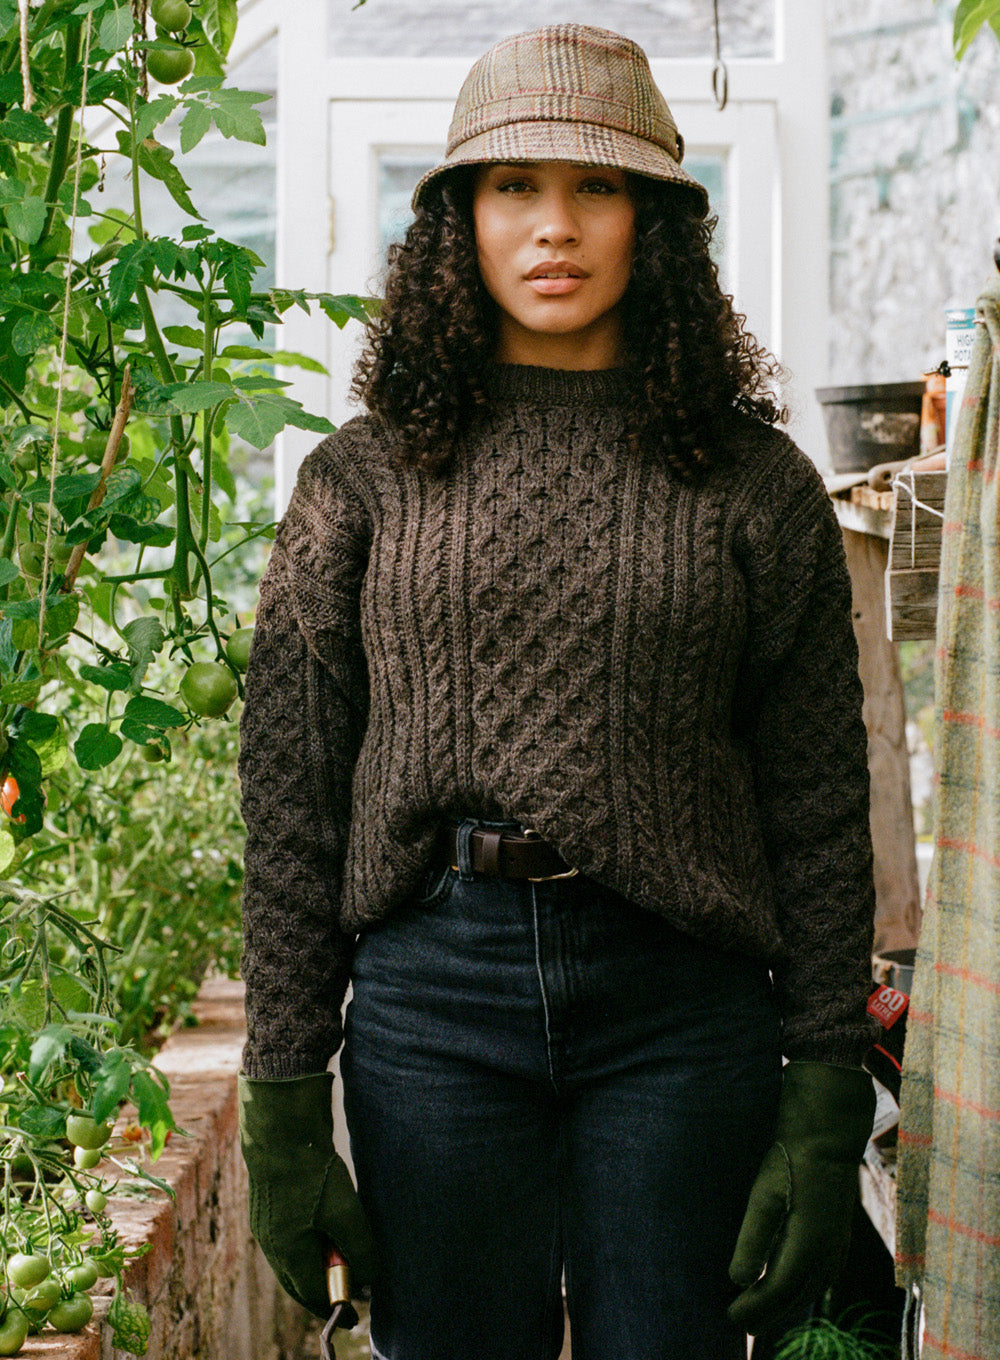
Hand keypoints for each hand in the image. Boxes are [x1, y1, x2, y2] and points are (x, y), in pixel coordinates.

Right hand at [238, 1071, 375, 1316]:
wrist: (281, 1126)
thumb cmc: (311, 1170)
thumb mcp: (344, 1212)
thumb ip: (359, 1249)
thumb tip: (370, 1280)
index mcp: (285, 1251)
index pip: (311, 1292)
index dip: (335, 1304)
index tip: (353, 1315)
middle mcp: (271, 1242)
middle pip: (299, 1280)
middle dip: (325, 1292)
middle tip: (350, 1296)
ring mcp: (267, 1221)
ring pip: (294, 1258)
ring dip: (317, 1266)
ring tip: (342, 1265)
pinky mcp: (271, 1202)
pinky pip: (290, 1237)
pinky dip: (308, 1245)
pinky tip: (325, 1233)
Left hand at [727, 1061, 875, 1335]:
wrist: (828, 1134)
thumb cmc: (791, 1160)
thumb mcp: (764, 1195)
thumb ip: (753, 1239)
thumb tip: (737, 1280)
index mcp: (809, 1244)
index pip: (778, 1290)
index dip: (755, 1308)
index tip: (731, 1317)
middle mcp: (829, 1251)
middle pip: (797, 1297)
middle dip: (770, 1314)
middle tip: (742, 1324)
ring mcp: (839, 1244)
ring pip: (812, 1289)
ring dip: (788, 1305)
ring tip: (763, 1313)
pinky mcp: (840, 1234)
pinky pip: (823, 1276)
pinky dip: (804, 1290)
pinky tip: (792, 1287)